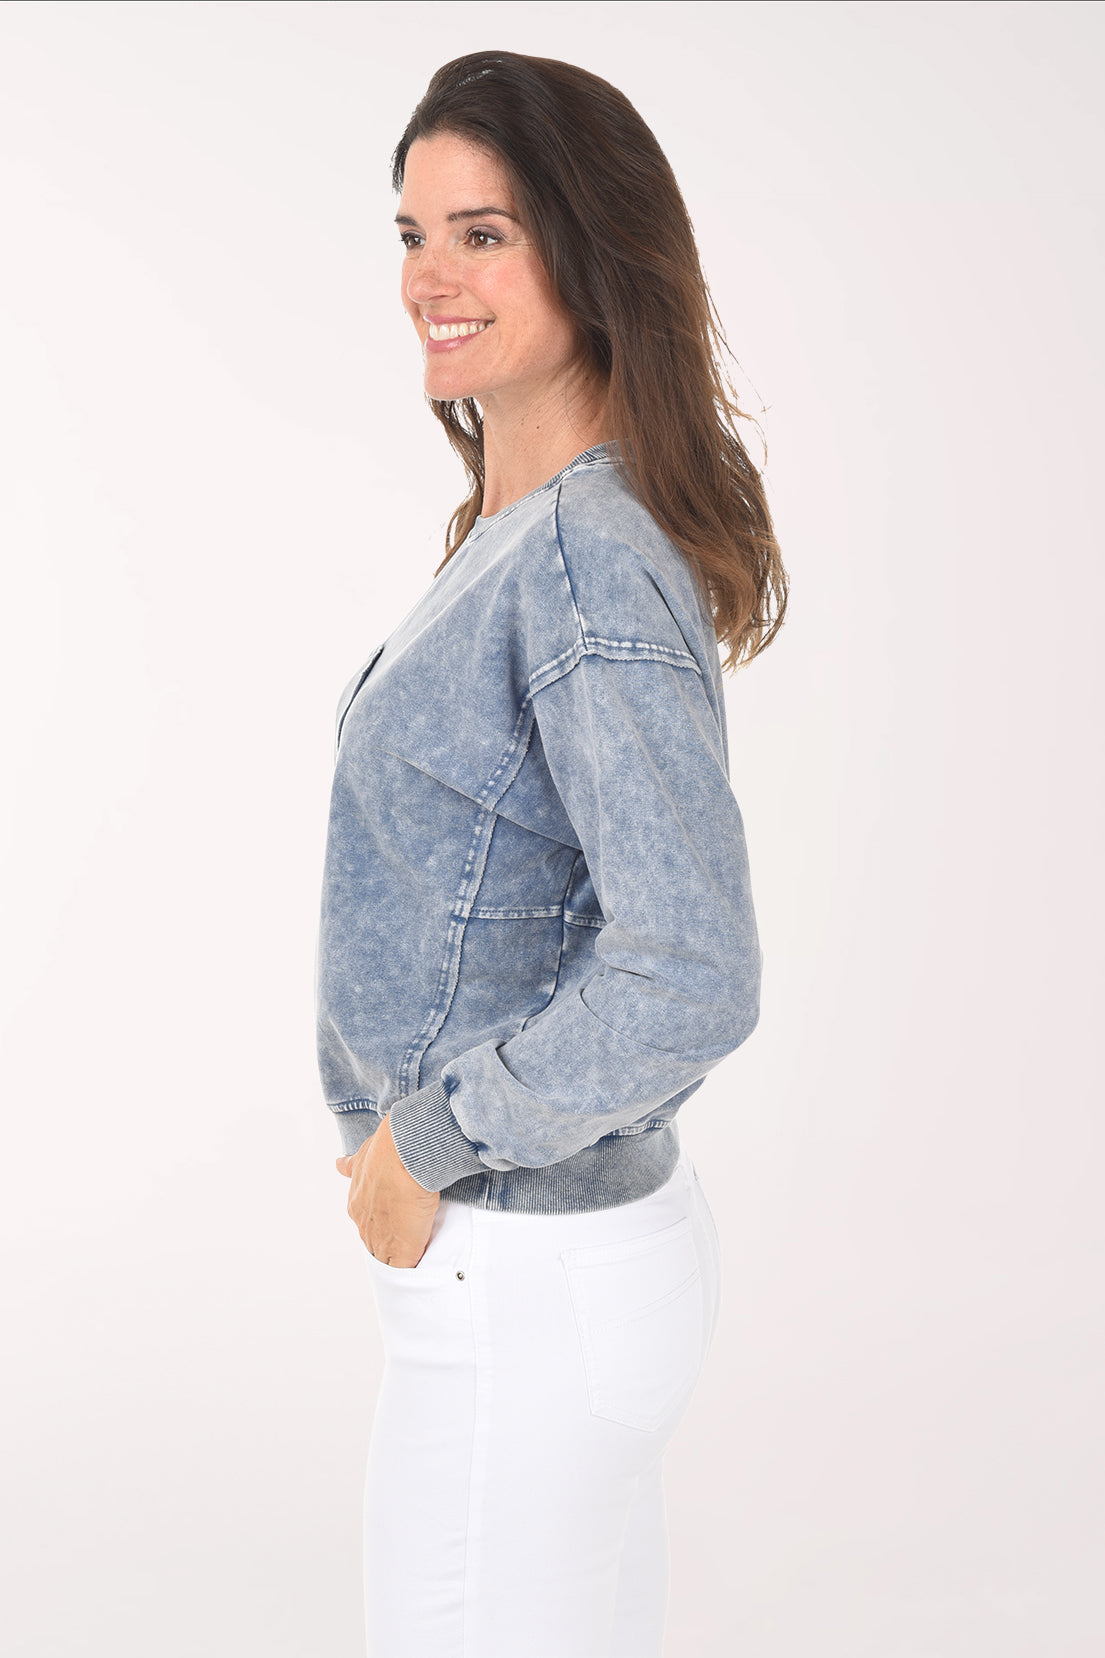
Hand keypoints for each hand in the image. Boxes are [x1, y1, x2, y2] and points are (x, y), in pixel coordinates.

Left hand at [336, 1112, 440, 1266]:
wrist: (403, 1156)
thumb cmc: (387, 1151)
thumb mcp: (362, 1156)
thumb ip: (352, 1166)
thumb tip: (340, 1164)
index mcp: (356, 1204)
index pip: (365, 1223)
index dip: (378, 1224)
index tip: (390, 1222)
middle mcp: (364, 1224)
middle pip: (373, 1242)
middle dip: (385, 1242)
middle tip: (400, 1239)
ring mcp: (381, 1240)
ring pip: (386, 1257)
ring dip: (396, 1256)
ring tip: (408, 1258)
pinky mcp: (402, 1251)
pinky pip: (404, 1269)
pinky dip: (411, 1270)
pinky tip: (418, 1271)